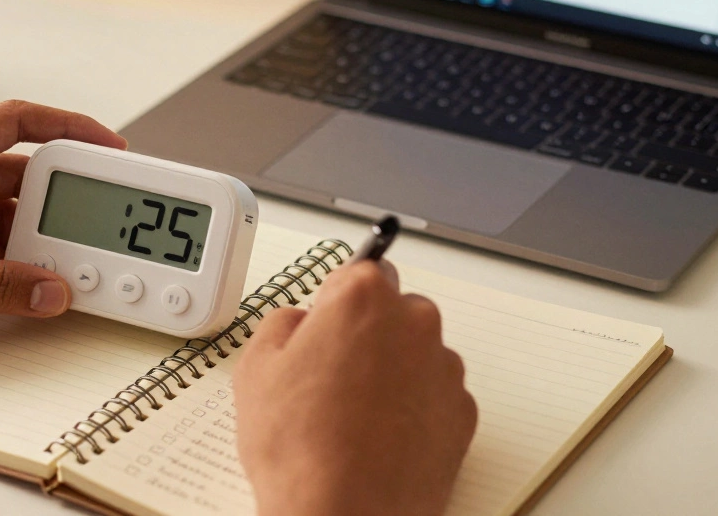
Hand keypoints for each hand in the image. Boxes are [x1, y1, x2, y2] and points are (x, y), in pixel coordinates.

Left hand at [0, 100, 126, 344]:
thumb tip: (47, 289)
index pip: (15, 122)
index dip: (67, 127)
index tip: (106, 144)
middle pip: (16, 175)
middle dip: (54, 200)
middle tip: (89, 221)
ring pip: (2, 214)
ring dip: (30, 237)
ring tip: (60, 260)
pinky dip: (8, 260)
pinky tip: (26, 279)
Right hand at [234, 260, 476, 515]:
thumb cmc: (301, 448)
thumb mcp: (256, 368)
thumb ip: (282, 323)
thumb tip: (299, 323)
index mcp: (363, 298)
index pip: (355, 269)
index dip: (330, 301)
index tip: (324, 321)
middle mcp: (413, 323)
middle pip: (390, 307)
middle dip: (363, 332)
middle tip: (326, 376)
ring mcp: (443, 369)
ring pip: (413, 352)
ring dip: (389, 370)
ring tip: (349, 415)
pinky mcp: (462, 413)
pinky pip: (433, 393)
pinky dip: (412, 406)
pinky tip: (375, 435)